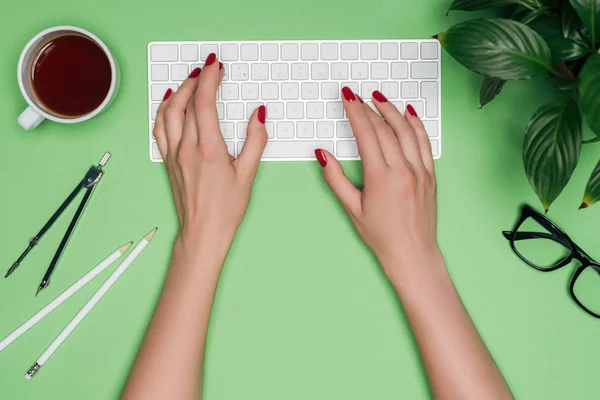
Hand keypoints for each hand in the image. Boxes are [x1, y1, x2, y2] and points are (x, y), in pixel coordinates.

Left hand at [153, 53, 267, 256]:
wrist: (203, 233)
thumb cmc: (226, 209)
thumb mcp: (248, 174)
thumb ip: (255, 141)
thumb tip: (258, 115)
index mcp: (209, 150)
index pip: (204, 103)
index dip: (209, 79)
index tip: (216, 66)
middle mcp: (187, 149)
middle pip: (185, 103)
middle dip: (197, 80)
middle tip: (208, 68)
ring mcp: (174, 154)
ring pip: (169, 112)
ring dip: (179, 91)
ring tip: (191, 79)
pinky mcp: (168, 161)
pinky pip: (160, 128)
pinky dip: (163, 110)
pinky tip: (169, 101)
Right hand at [315, 88, 438, 281]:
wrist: (412, 253)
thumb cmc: (382, 236)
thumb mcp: (352, 209)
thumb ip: (335, 179)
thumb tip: (323, 155)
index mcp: (381, 178)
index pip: (367, 134)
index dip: (355, 112)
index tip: (347, 97)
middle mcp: (403, 171)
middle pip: (385, 129)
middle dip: (368, 108)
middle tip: (357, 95)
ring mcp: (420, 172)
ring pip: (406, 131)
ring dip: (392, 110)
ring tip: (379, 97)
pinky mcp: (430, 176)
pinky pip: (425, 143)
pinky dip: (416, 125)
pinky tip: (409, 113)